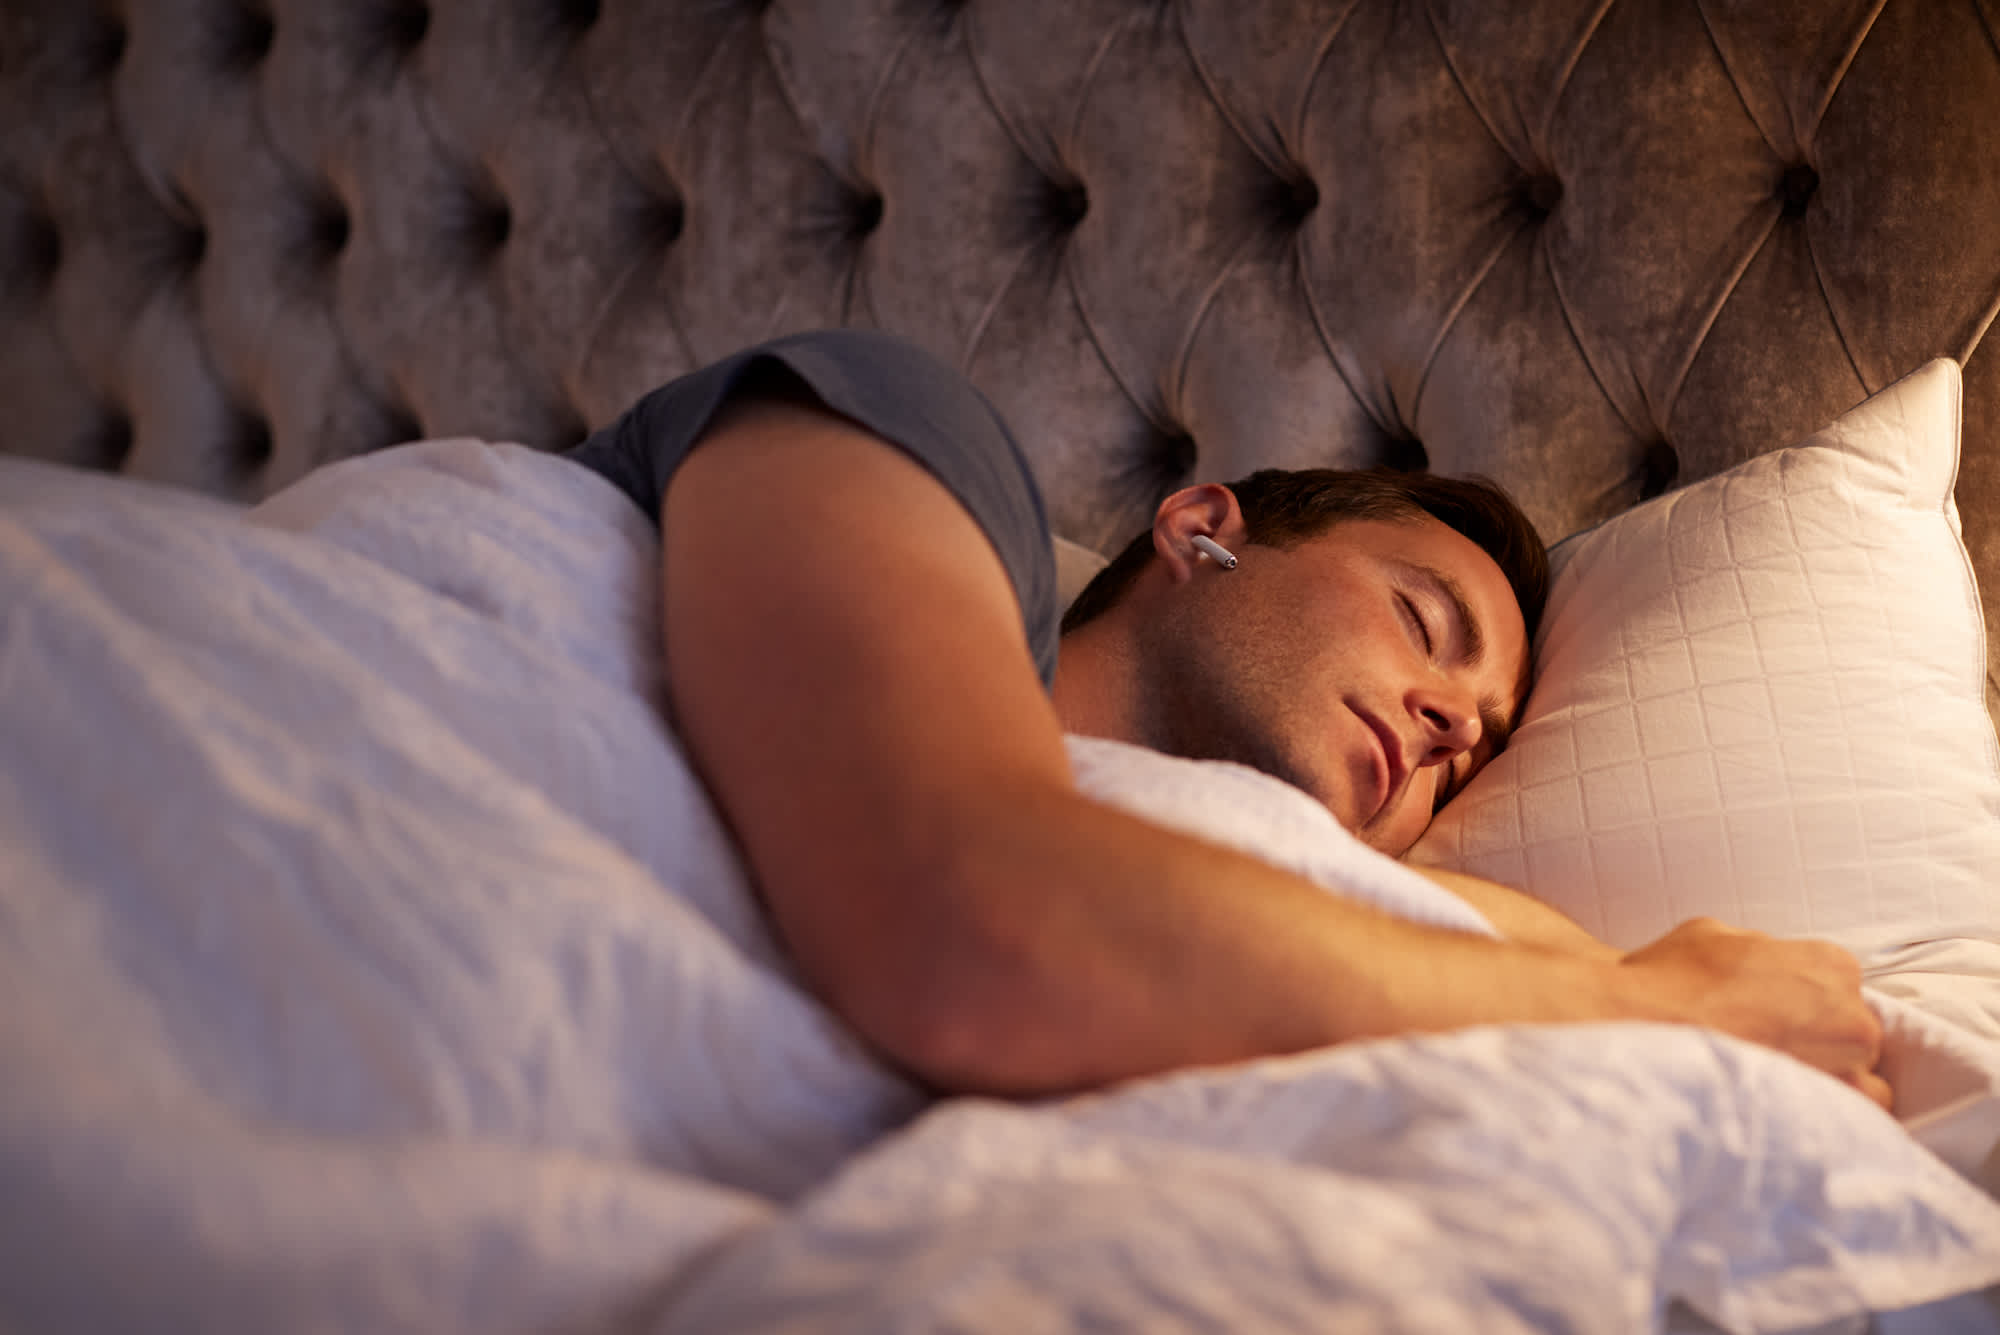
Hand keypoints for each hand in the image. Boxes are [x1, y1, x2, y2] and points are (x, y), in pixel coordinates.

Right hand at [1618, 918, 1891, 1109]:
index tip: (1775, 1023)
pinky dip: (1821, 1117)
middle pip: (1855, 1039)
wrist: (1639, 1024)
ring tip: (1774, 1087)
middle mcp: (1852, 1013)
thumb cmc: (1670, 981)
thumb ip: (1760, 954)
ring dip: (1827, 1084)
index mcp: (1830, 964)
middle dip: (1821, 1048)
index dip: (1806, 1011)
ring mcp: (1848, 1065)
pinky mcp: (1832, 1109)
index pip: (1840, 993)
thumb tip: (1760, 971)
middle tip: (1768, 1054)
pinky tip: (1780, 1110)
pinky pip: (1848, 1120)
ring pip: (1861, 1083)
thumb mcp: (1717, 937)